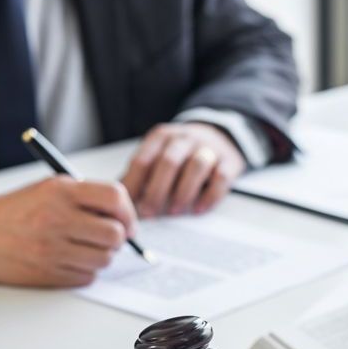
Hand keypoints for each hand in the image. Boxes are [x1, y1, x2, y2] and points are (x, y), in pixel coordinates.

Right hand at [0, 176, 136, 286]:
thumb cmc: (22, 211)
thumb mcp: (51, 189)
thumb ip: (88, 197)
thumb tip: (126, 219)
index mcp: (61, 191)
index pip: (114, 198)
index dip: (128, 212)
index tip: (127, 222)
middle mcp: (57, 218)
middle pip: (114, 234)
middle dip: (118, 238)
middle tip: (108, 237)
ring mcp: (52, 249)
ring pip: (105, 259)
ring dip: (102, 255)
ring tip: (85, 247)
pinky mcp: (49, 273)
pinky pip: (88, 277)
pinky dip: (86, 271)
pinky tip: (70, 260)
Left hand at [121, 122, 245, 216]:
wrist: (220, 135)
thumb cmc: (182, 152)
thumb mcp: (158, 154)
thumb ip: (141, 174)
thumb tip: (118, 199)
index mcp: (162, 137)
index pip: (144, 159)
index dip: (135, 184)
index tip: (128, 206)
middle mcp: (185, 139)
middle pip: (169, 162)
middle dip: (157, 190)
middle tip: (149, 213)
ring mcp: (208, 148)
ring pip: (196, 166)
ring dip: (183, 192)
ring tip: (175, 211)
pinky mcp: (228, 162)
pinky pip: (220, 178)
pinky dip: (209, 196)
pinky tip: (199, 209)